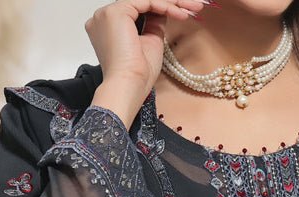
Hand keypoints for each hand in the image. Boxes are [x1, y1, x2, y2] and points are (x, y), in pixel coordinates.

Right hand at [86, 0, 209, 128]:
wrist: (129, 86)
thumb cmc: (137, 74)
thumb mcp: (151, 42)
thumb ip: (154, 24)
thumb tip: (164, 10)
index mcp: (109, 26)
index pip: (139, 9)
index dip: (163, 8)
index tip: (184, 12)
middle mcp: (105, 17)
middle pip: (143, 2)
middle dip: (171, 3)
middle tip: (194, 6)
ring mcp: (108, 13)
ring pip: (146, 0)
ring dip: (172, 3)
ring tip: (192, 8)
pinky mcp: (116, 12)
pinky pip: (146, 1)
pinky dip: (165, 6)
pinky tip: (180, 13)